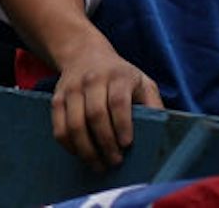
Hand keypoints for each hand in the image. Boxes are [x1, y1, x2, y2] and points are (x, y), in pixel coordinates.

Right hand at [50, 37, 163, 169]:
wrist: (85, 53)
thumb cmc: (120, 75)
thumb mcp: (142, 81)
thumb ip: (153, 104)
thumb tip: (161, 130)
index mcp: (118, 75)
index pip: (118, 101)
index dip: (122, 124)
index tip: (127, 144)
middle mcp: (93, 79)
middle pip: (95, 114)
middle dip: (105, 143)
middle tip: (115, 161)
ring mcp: (72, 88)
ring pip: (75, 124)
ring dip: (87, 149)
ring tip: (99, 165)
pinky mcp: (57, 98)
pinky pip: (59, 127)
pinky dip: (69, 145)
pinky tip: (81, 154)